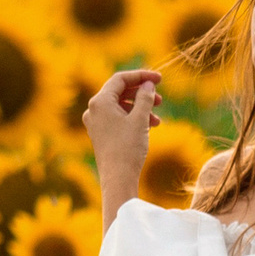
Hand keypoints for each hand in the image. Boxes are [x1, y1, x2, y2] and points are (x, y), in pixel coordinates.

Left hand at [83, 68, 161, 208]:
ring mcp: (95, 122)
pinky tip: (148, 127)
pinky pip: (117, 119)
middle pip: (120, 92)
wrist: (117, 179)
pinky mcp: (100, 134)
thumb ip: (145, 97)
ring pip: (120, 106)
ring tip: (157, 119)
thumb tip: (148, 85)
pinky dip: (133, 119)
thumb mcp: (140, 119)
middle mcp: (94, 109)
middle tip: (160, 100)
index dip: (141, 76)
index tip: (160, 79)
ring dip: (140, 108)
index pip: (121, 79)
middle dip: (142, 94)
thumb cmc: (128, 148)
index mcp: (100, 101)